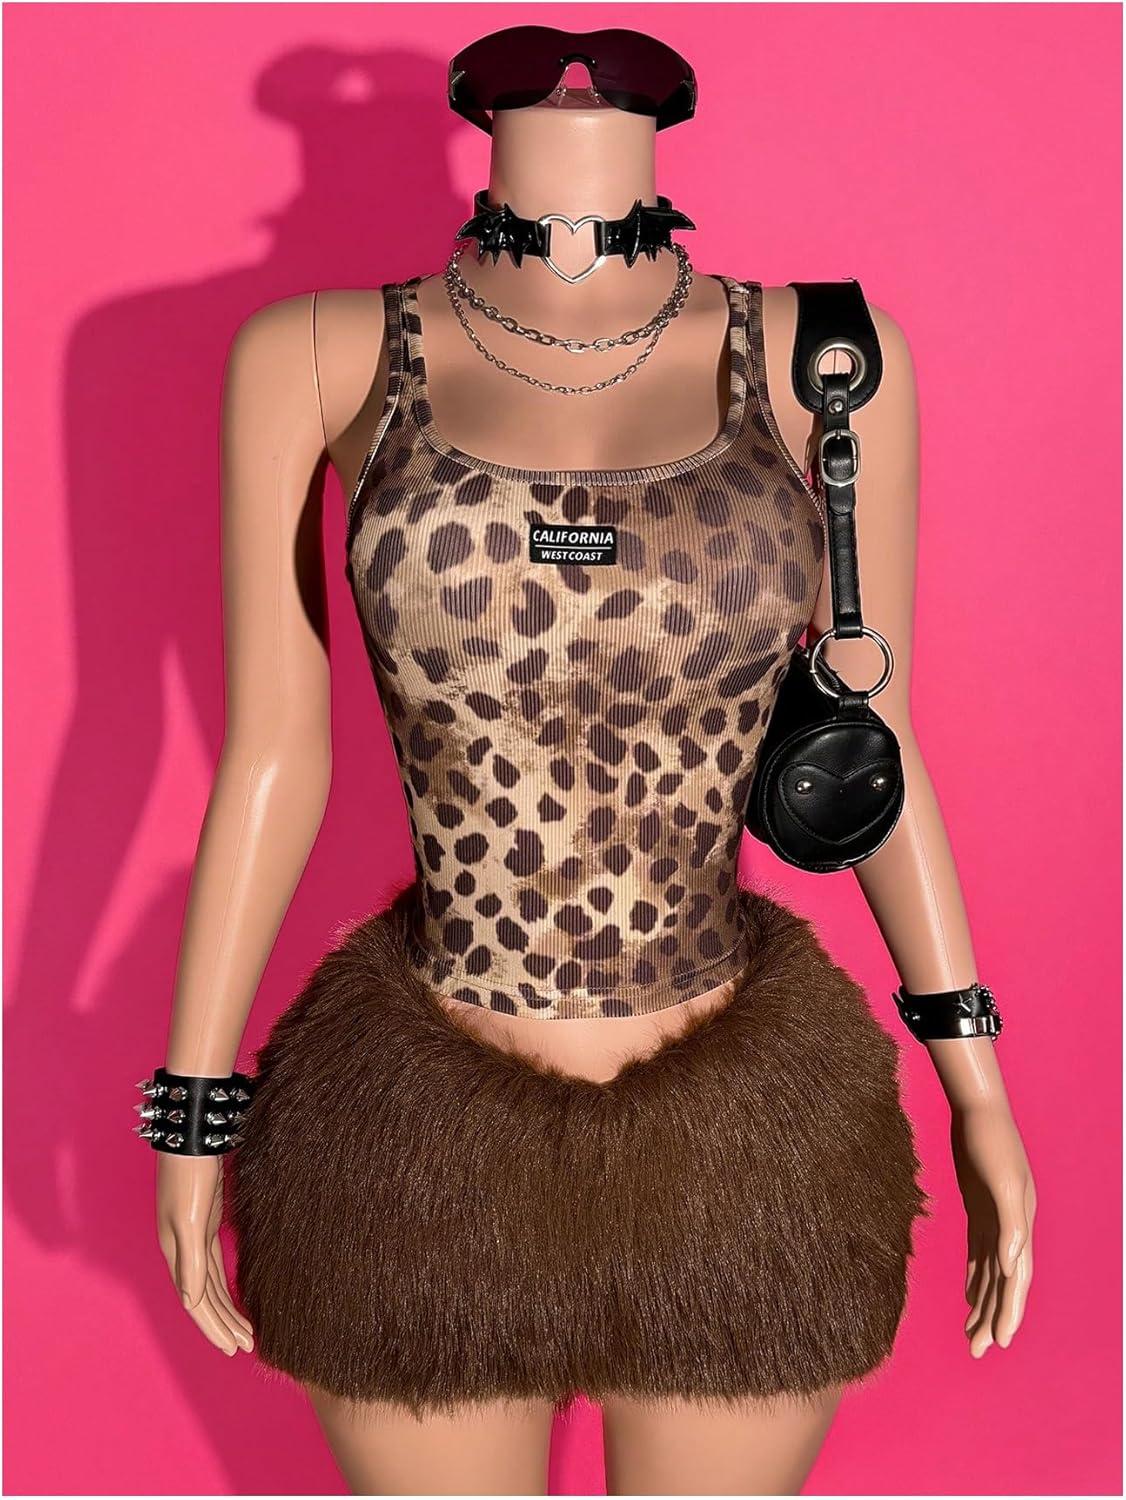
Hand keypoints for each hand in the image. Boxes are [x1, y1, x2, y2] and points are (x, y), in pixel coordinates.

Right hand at [156, 1153, 254, 1356]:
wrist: (193, 1132)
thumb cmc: (190, 1173)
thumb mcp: (191, 1219)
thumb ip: (190, 1261)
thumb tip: (191, 1301)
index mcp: (176, 1251)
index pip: (196, 1302)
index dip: (213, 1327)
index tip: (235, 1348)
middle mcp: (182, 1248)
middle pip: (204, 1297)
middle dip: (223, 1323)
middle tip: (246, 1346)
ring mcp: (195, 1234)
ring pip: (210, 1282)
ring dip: (225, 1307)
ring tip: (245, 1330)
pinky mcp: (207, 1220)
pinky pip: (215, 1263)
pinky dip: (224, 1282)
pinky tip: (234, 1293)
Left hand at [950, 1100, 1035, 1356]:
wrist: (978, 1109)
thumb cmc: (991, 1142)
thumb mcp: (1002, 1182)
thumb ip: (1009, 1224)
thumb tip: (1010, 1264)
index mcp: (1019, 1226)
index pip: (1015, 1280)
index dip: (1008, 1311)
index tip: (998, 1342)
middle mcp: (1011, 1228)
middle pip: (1003, 1283)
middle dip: (991, 1316)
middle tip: (976, 1351)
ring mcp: (995, 1219)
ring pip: (990, 1272)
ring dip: (982, 1302)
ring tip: (970, 1333)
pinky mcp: (979, 1209)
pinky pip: (978, 1252)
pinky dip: (975, 1275)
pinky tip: (968, 1294)